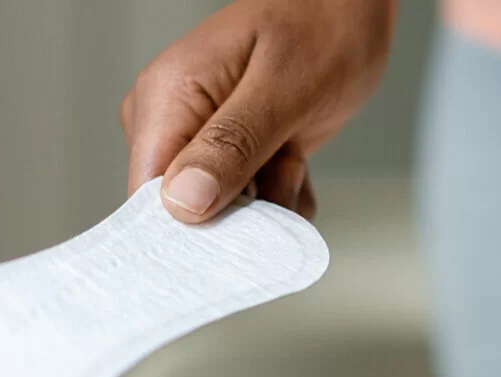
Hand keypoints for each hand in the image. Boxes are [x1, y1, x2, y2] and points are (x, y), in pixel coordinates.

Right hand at [122, 0, 395, 222]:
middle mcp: (170, 119)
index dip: (193, 229)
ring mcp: (196, 136)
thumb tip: (182, 203)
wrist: (351, 1)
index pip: (150, 196)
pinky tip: (295, 158)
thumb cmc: (324, 23)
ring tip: (293, 153)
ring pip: (224, 213)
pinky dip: (281, 192)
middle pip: (188, 212)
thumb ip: (232, 144)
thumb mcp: (286, 87)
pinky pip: (248, 201)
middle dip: (246, 211)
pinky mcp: (225, 149)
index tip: (244, 228)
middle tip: (285, 165)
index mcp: (167, 96)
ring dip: (272, 200)